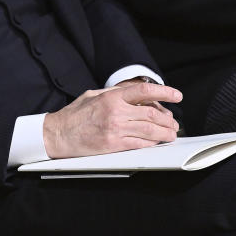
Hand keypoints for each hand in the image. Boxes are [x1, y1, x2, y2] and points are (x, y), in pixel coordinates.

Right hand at [42, 81, 181, 158]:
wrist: (58, 134)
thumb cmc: (74, 115)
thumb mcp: (93, 95)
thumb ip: (114, 93)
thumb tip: (136, 91)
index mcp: (110, 97)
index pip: (144, 91)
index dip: (165, 92)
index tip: (176, 96)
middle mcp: (115, 112)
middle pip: (151, 113)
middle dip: (167, 119)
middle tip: (174, 122)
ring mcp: (115, 129)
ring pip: (150, 130)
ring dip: (165, 133)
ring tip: (171, 134)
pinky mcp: (114, 145)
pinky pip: (140, 144)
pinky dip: (152, 143)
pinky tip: (157, 142)